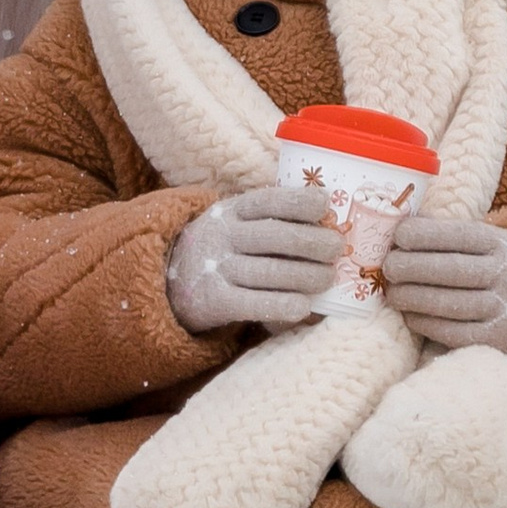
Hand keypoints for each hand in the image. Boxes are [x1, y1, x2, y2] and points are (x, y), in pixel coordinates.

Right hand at [166, 183, 342, 333]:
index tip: (326, 206)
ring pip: (268, 272)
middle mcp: (222, 235)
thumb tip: (330, 221)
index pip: (267, 201)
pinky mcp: (212, 301)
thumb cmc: (224, 248)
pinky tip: (303, 307)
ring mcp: (215, 268)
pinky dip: (281, 305)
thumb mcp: (236, 222)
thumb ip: (271, 219)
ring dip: (306, 276)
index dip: (299, 201)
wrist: (170, 282)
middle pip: (274, 236)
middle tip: (337, 249)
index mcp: (231, 210)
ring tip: (327, 279)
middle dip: (312, 242)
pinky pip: (252, 304)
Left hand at [379, 214, 506, 355]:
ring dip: (411, 297)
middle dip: (410, 266)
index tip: (398, 236)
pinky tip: (410, 316)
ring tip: (392, 294)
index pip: (459, 235)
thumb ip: (459, 238)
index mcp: (506, 245)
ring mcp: (506, 310)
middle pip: (449, 269)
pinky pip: (452, 331)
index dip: (424, 234)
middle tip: (387, 267)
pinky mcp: (498, 341)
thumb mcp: (496, 248)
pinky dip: (425, 323)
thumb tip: (403, 226)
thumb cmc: (505, 278)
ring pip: (447, 302)